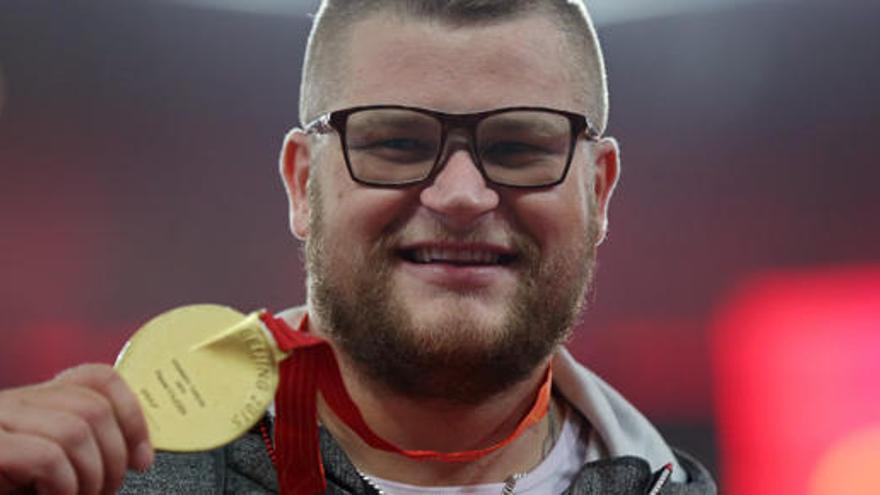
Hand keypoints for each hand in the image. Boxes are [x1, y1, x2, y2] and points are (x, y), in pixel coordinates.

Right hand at [0, 364, 152, 494]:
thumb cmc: (8, 486)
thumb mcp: (49, 466)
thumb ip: (82, 447)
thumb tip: (137, 454)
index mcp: (33, 402)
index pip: (97, 378)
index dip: (131, 415)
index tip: (142, 457)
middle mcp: (11, 403)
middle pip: (93, 406)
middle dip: (115, 456)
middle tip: (106, 491)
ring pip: (75, 429)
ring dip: (91, 475)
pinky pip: (45, 455)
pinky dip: (64, 485)